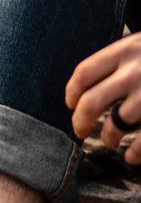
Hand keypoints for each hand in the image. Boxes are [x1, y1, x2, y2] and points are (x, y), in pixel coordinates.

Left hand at [65, 34, 140, 162]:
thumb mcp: (140, 45)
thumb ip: (118, 60)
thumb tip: (85, 88)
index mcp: (125, 50)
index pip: (85, 73)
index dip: (72, 92)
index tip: (70, 104)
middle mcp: (136, 71)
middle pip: (92, 101)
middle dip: (80, 121)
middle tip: (78, 130)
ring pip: (116, 123)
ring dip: (107, 137)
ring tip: (108, 141)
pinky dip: (134, 152)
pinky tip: (130, 157)